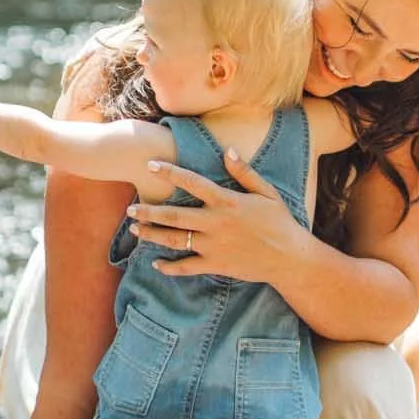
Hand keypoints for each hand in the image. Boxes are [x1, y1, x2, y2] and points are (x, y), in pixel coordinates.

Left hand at [125, 153, 301, 282]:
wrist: (289, 258)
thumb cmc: (280, 222)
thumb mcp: (267, 193)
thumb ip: (245, 172)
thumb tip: (227, 151)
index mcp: (227, 202)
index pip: (192, 182)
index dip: (170, 172)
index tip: (151, 165)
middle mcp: (215, 223)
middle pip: (174, 216)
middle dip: (148, 212)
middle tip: (129, 210)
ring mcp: (213, 246)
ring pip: (175, 241)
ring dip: (152, 236)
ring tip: (135, 231)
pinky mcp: (216, 265)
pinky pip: (187, 267)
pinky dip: (170, 267)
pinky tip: (156, 265)